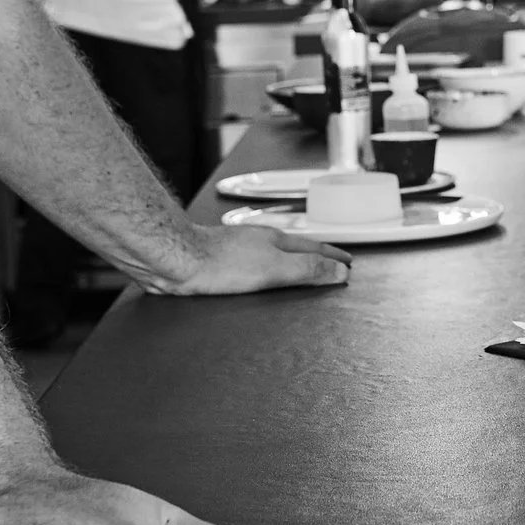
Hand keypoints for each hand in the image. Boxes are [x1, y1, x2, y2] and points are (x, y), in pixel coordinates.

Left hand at [146, 223, 350, 295]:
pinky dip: (269, 274)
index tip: (348, 262)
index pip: (314, 249)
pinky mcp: (221, 265)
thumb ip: (308, 270)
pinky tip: (260, 283)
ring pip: (274, 258)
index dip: (333, 256)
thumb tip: (339, 272)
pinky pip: (255, 268)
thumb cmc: (220, 263)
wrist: (177, 261)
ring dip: (292, 265)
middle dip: (316, 258)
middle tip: (332, 266)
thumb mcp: (274, 269)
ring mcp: (240, 252)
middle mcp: (259, 243)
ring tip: (303, 273)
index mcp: (276, 241)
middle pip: (296, 250)